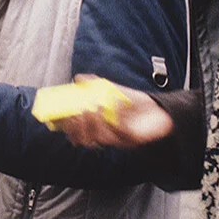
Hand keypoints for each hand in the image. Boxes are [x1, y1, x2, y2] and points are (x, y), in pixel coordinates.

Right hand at [52, 75, 174, 148]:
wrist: (158, 109)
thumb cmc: (132, 103)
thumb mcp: (111, 90)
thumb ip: (94, 84)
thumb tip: (78, 78)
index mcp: (96, 127)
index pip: (75, 132)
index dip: (66, 126)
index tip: (60, 114)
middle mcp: (105, 136)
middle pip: (84, 139)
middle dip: (77, 127)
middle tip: (75, 112)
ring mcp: (118, 139)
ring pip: (100, 138)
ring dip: (94, 122)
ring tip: (94, 107)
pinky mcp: (132, 139)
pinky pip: (120, 131)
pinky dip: (116, 116)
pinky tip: (115, 103)